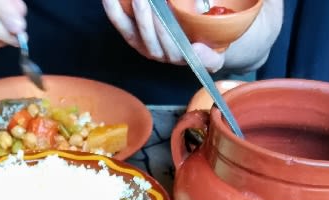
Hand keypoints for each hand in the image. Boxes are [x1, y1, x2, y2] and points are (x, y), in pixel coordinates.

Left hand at [102, 0, 224, 70]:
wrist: (200, 44)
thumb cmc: (207, 48)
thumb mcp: (214, 58)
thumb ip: (209, 59)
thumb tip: (196, 50)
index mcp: (176, 57)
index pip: (168, 45)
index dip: (163, 31)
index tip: (164, 14)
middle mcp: (158, 53)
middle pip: (148, 36)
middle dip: (144, 16)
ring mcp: (144, 45)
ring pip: (131, 31)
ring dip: (124, 13)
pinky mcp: (133, 36)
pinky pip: (121, 24)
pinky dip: (113, 11)